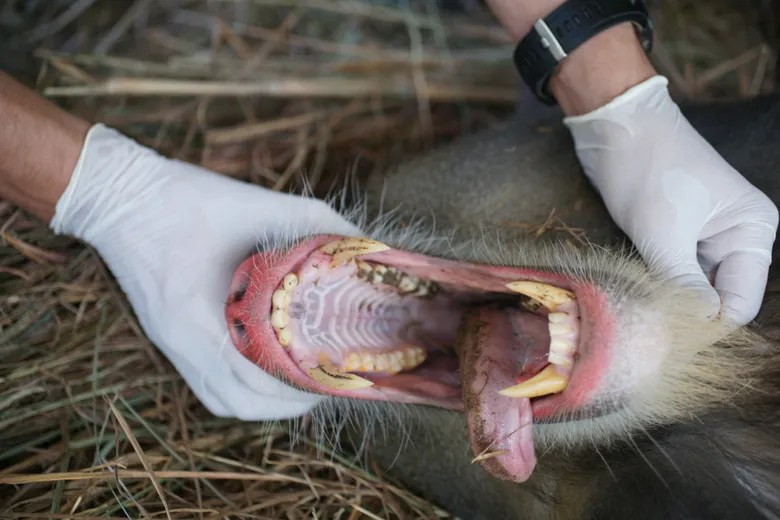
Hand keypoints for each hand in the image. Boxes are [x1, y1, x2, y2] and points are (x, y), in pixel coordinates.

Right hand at [50, 124, 360, 418]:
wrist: (121, 198)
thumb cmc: (186, 198)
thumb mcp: (255, 203)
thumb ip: (312, 219)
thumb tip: (364, 242)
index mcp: (198, 315)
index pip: (255, 378)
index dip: (301, 385)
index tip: (336, 374)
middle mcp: (181, 342)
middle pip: (240, 403)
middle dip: (289, 402)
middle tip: (326, 383)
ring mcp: (171, 345)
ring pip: (223, 401)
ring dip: (266, 402)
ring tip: (301, 383)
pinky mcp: (169, 338)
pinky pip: (207, 386)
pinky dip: (242, 390)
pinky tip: (266, 371)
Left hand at [563, 76, 778, 325]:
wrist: (616, 126)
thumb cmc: (646, 168)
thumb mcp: (664, 230)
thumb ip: (681, 282)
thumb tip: (697, 325)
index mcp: (752, 231)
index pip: (741, 301)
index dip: (710, 325)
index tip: (672, 341)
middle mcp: (736, 238)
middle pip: (719, 298)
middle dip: (689, 315)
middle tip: (651, 333)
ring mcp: (705, 238)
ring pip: (694, 289)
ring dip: (670, 301)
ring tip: (642, 314)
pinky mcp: (675, 237)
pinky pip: (673, 275)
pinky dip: (659, 286)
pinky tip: (638, 296)